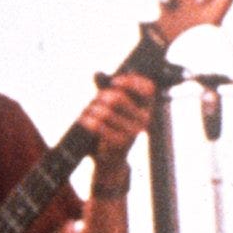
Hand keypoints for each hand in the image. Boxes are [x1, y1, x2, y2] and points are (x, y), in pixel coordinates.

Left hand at [80, 70, 156, 185]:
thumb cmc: (113, 127)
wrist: (111, 158)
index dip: (131, 81)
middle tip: (95, 100)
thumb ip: (108, 90)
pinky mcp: (120, 143)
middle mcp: (145, 120)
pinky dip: (88, 120)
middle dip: (101, 96)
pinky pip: (99, 125)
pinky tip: (84, 120)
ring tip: (88, 111)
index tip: (114, 81)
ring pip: (106, 111)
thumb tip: (97, 74)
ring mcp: (133, 132)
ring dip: (92, 109)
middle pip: (119, 97)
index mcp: (147, 108)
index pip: (148, 88)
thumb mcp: (115, 108)